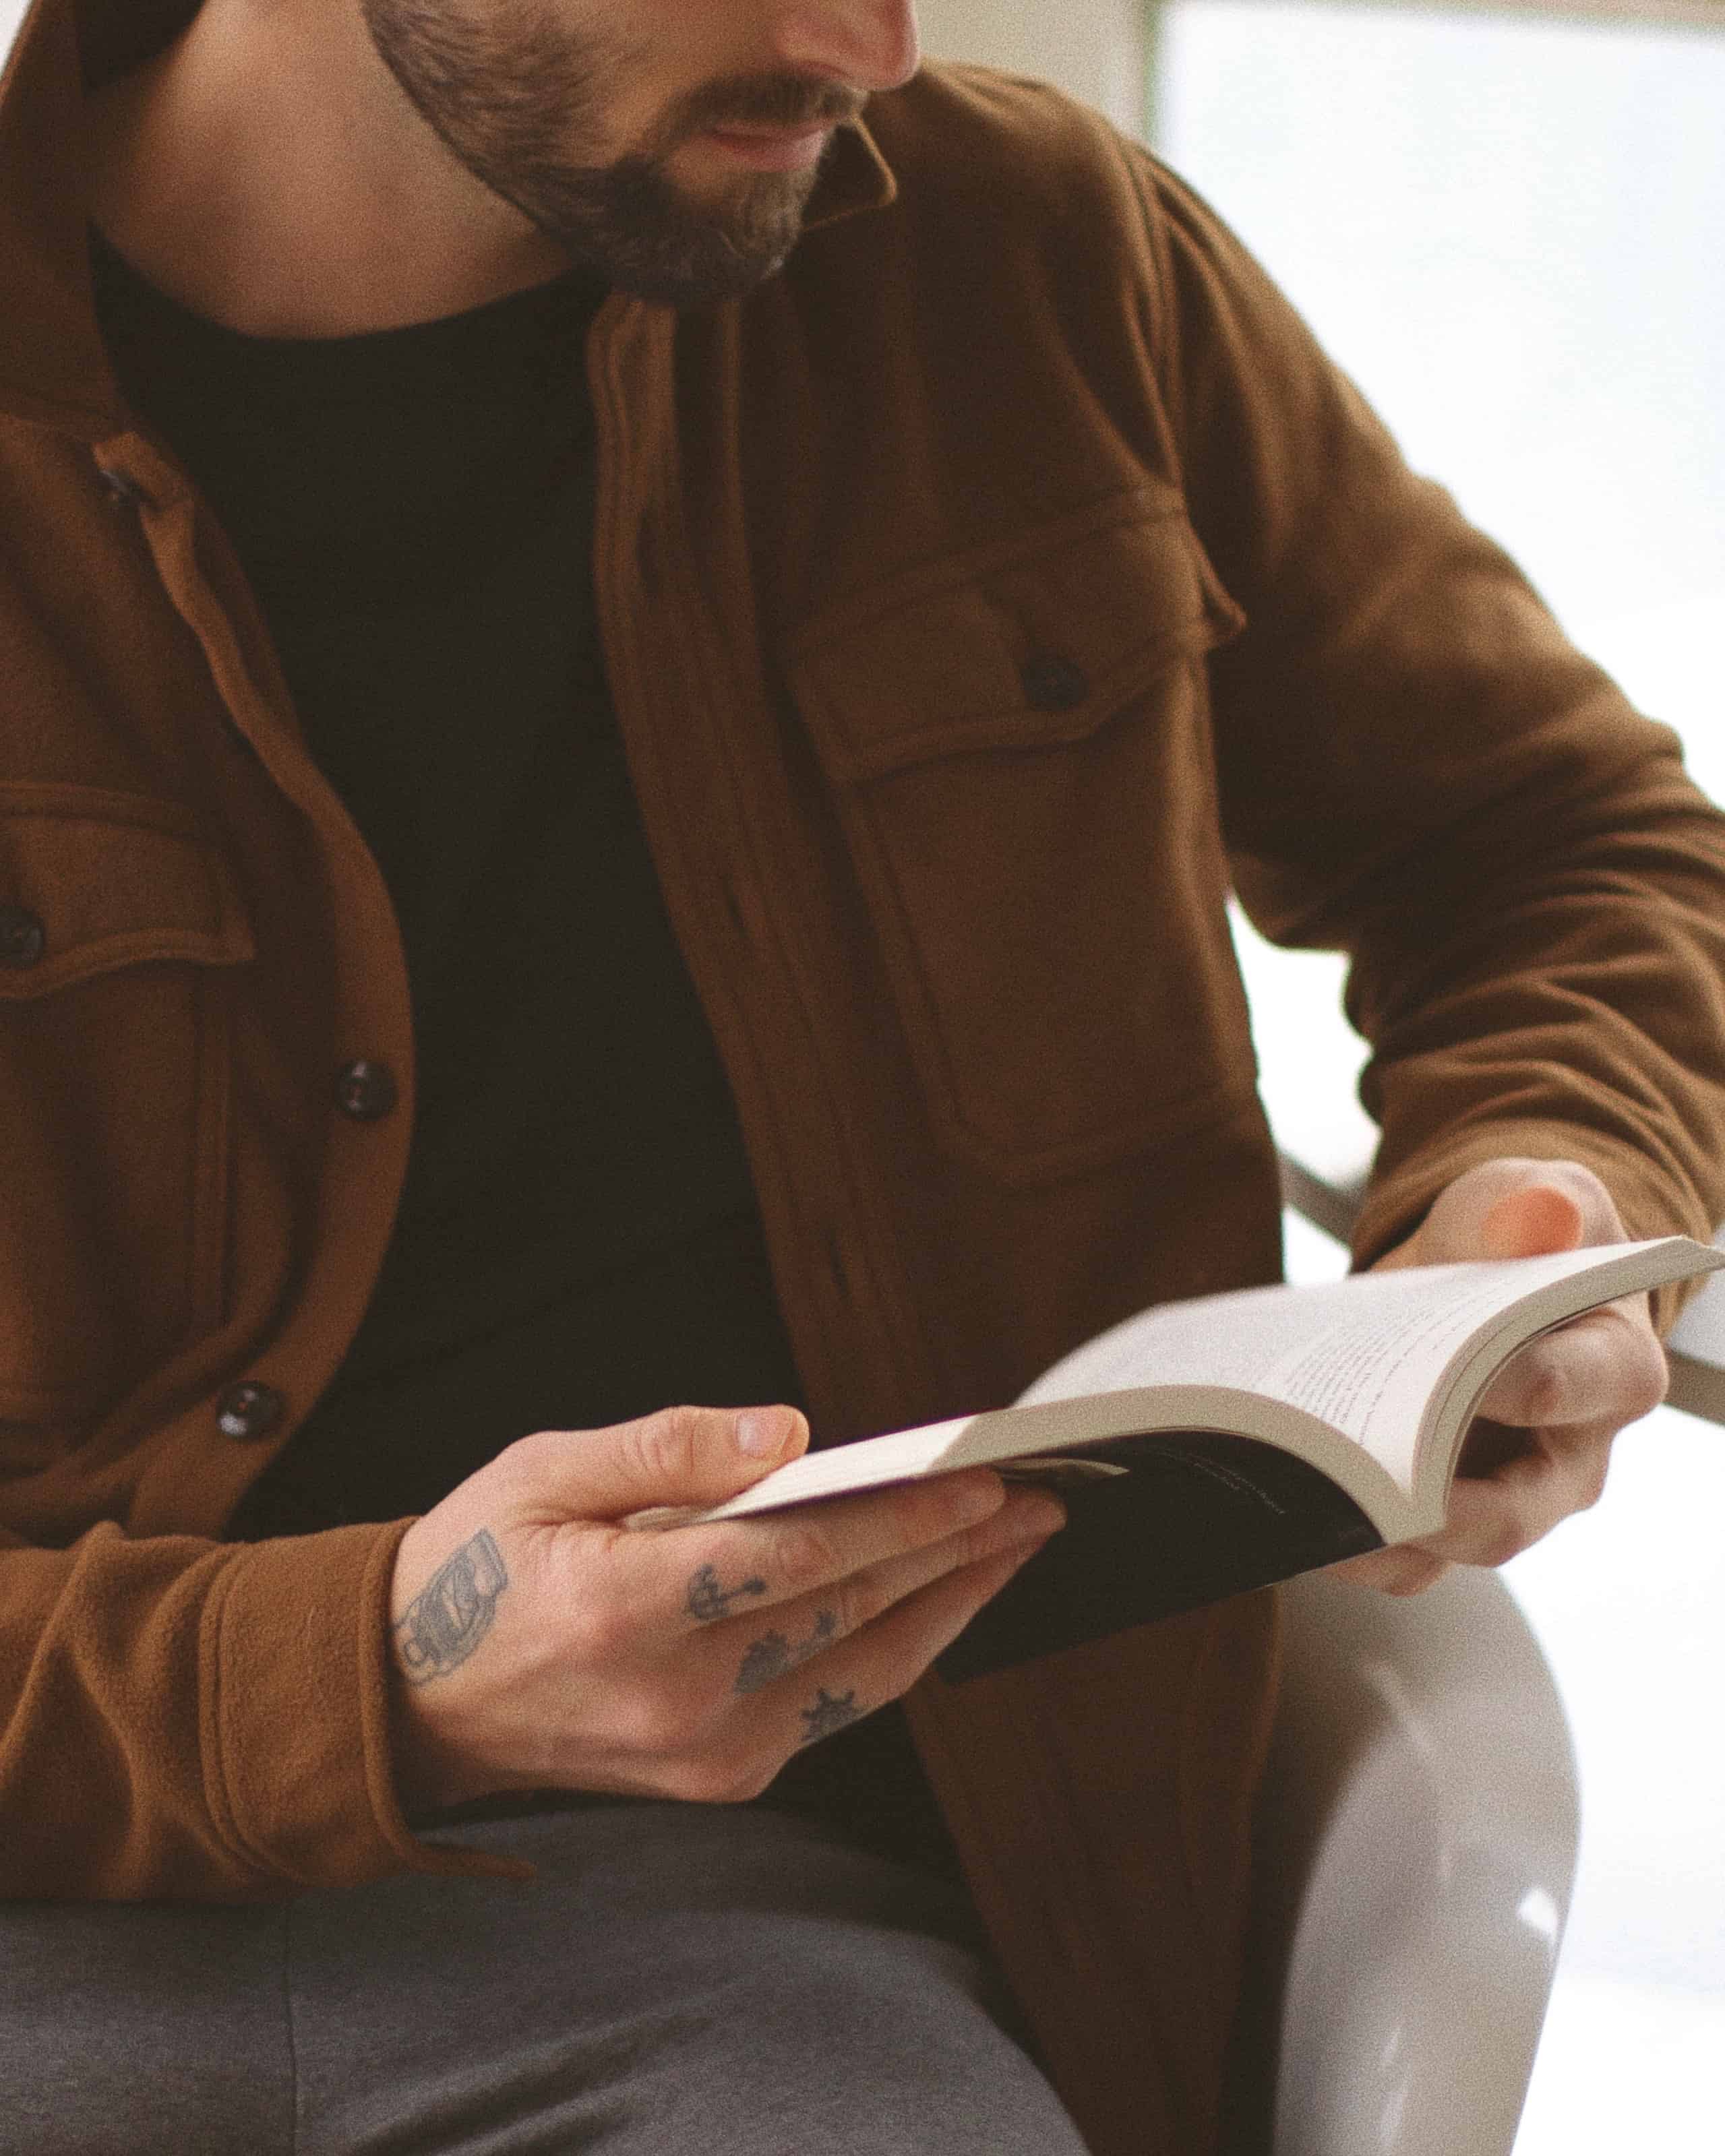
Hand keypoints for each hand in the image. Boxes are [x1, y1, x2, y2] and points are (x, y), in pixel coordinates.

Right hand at [386, 1404, 1063, 1812]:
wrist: (413, 1699)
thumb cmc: (477, 1562)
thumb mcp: (544, 1470)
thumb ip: (670, 1448)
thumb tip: (794, 1432)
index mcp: (624, 1611)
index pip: (798, 1560)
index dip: (902, 1518)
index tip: (985, 1480)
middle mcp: (676, 1700)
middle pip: (852, 1613)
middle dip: (956, 1552)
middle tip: (1040, 1499)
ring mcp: (706, 1754)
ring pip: (865, 1672)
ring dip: (951, 1605)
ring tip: (1017, 1543)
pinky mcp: (723, 1778)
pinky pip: (837, 1705)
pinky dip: (898, 1649)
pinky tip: (940, 1598)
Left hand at [1330, 1157, 1667, 1595]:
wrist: (1474, 1267)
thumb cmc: (1515, 1233)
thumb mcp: (1528, 1194)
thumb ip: (1533, 1202)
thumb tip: (1542, 1214)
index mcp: (1614, 1371)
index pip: (1565, 1391)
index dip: (1502, 1385)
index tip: (1431, 1369)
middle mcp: (1569, 1459)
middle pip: (1506, 1515)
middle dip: (1425, 1510)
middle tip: (1354, 1485)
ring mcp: (1502, 1498)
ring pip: (1441, 1552)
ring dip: (1366, 1540)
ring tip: (1298, 1506)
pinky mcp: (1440, 1513)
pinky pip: (1396, 1552)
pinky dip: (1341, 1538)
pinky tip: (1280, 1499)